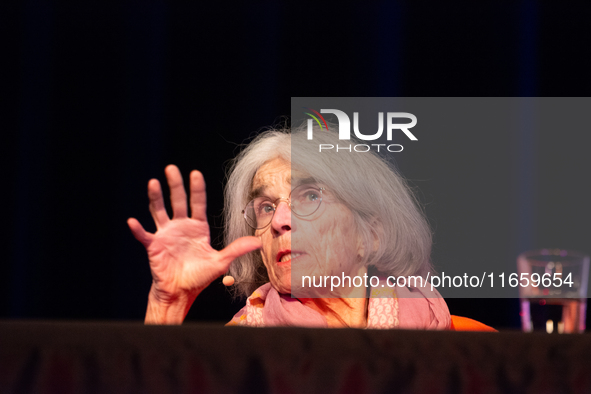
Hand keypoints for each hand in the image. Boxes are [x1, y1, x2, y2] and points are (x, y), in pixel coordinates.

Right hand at [127, 165, 260, 322]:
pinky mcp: (154, 246)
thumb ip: (237, 249)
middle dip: (175, 185)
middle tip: (171, 168)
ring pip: (159, 212)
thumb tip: (257, 242)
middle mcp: (181, 226)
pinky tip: (132, 221)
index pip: (198, 203)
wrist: (180, 292)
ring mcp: (166, 234)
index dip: (197, 189)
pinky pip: (144, 235)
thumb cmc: (199, 276)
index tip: (195, 173)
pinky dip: (138, 229)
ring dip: (155, 198)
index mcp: (197, 228)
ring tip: (153, 183)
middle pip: (177, 201)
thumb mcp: (220, 261)